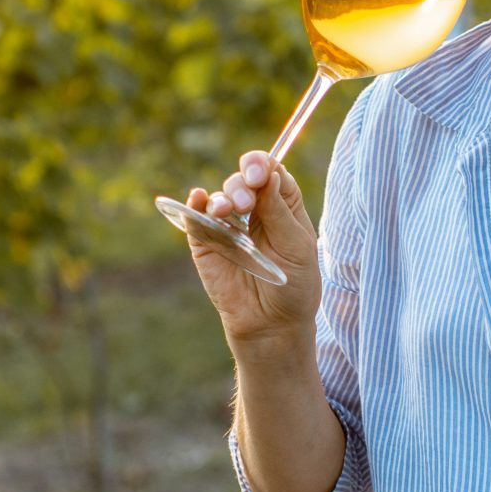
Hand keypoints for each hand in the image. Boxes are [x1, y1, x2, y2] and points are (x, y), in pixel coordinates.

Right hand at [182, 151, 321, 349]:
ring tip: (227, 210)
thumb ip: (279, 210)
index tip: (259, 174)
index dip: (262, 165)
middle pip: (243, 180)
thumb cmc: (293, 286)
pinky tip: (199, 198)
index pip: (270, 172)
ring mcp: (228, 227)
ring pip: (220, 196)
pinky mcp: (206, 244)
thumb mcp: (296, 246)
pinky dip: (195, 204)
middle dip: (242, 183)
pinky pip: (196, 218)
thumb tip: (270, 171)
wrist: (273, 325)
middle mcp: (254, 212)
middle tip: (245, 201)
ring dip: (223, 197)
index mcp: (282, 207)